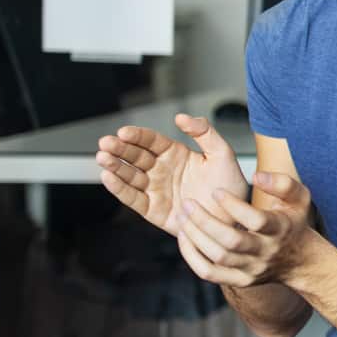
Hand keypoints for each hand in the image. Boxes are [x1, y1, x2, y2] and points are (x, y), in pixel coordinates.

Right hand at [95, 113, 248, 236]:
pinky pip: (133, 198)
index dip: (137, 136)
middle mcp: (161, 170)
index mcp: (175, 154)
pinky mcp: (152, 210)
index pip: (151, 141)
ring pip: (130, 175)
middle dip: (119, 149)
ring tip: (103, 158)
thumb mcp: (222, 155)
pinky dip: (119, 189)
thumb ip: (205, 133)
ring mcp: (155, 189)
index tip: (124, 132)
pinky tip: (108, 178)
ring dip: (115, 166)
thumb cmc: (229, 187)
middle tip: (105, 143)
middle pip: (135, 156)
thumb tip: (181, 117)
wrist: (233, 220)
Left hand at [173, 171, 318, 288]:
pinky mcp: (240, 280)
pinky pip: (209, 273)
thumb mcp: (299, 198)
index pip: (256, 220)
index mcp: (280, 229)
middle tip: (187, 204)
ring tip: (182, 217)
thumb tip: (256, 176)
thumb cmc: (294, 223)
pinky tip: (184, 238)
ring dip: (195, 236)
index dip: (234, 206)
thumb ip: (282, 183)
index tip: (216, 192)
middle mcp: (265, 251)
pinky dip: (192, 257)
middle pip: (231, 241)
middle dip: (205, 222)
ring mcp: (252, 269)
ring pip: (217, 257)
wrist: (299, 262)